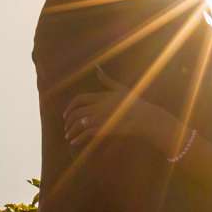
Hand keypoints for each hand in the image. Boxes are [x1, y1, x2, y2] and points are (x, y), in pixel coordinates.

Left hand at [63, 87, 185, 153]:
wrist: (145, 118)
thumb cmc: (135, 103)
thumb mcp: (120, 88)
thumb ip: (107, 79)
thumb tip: (97, 68)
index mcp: (100, 96)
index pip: (79, 99)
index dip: (70, 107)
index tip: (66, 114)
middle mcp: (98, 107)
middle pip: (76, 113)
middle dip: (68, 121)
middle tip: (66, 127)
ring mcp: (101, 118)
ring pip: (78, 124)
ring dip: (71, 131)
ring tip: (68, 137)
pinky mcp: (104, 129)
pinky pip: (86, 134)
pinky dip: (77, 139)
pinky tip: (74, 143)